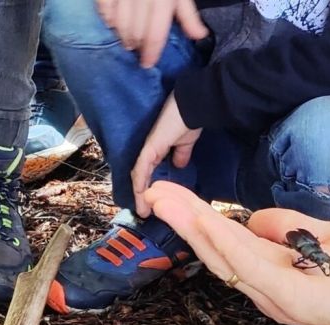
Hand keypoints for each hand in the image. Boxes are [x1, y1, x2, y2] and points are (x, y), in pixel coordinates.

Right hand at [96, 0, 207, 67]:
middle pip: (136, 34)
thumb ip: (188, 14)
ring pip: (119, 25)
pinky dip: (108, 20)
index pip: (155, 34)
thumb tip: (200, 36)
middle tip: (138, 51)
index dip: (151, 53)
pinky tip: (113, 24)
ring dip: (123, 37)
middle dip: (137, 46)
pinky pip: (104, 10)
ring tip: (128, 42)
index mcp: (162, 0)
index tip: (147, 64)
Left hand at [132, 93, 202, 216]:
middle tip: (144, 211)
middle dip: (141, 195)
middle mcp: (149, 150)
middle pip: (140, 175)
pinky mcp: (150, 148)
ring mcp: (148, 149)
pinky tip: (141, 196)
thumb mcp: (185, 143)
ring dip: (139, 194)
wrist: (191, 108)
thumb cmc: (188, 121)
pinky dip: (140, 183)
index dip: (147, 186)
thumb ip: (180, 154)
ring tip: (142, 210)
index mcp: (156, 149)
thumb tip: (178, 165)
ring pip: (138, 175)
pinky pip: (141, 169)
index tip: (150, 203)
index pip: (147, 171)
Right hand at [144, 182, 329, 324]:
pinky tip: (206, 223)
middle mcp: (268, 288)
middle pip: (217, 251)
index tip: (170, 191)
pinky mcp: (295, 300)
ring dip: (195, 227)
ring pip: (227, 258)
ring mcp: (279, 296)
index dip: (197, 218)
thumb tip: (254, 217)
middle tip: (152, 191)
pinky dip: (227, 244)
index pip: (228, 243)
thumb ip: (289, 226)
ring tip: (165, 200)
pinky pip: (254, 270)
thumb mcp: (327, 235)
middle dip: (184, 219)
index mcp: (275, 272)